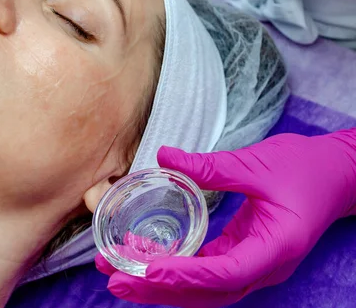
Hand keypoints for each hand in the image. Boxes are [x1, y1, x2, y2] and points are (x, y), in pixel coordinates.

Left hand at [96, 129, 355, 307]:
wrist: (335, 175)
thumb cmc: (305, 169)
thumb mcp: (257, 164)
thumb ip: (211, 167)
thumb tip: (164, 156)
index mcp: (275, 248)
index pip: (224, 272)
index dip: (184, 275)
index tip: (146, 270)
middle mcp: (263, 266)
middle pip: (206, 292)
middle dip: (158, 289)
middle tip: (114, 279)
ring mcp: (253, 264)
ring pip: (203, 288)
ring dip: (160, 284)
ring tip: (117, 274)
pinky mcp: (242, 254)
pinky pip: (206, 272)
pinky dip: (175, 269)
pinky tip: (145, 259)